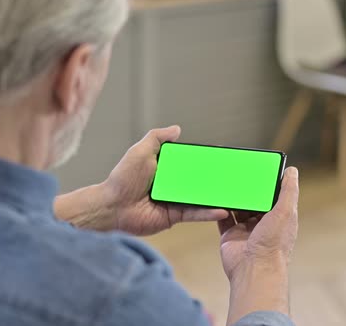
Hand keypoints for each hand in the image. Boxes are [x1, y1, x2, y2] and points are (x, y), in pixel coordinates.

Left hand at [103, 126, 228, 235]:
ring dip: (215, 196)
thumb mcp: (140, 152)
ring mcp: (174, 201)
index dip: (202, 159)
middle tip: (233, 175)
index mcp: (164, 168)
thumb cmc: (123, 178)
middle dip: (214, 178)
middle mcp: (171, 184)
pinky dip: (208, 212)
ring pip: (200, 198)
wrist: (112, 206)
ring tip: (233, 193)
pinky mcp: (174, 217)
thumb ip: (157, 138)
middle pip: (197, 180)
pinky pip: (194, 214)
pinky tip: (221, 209)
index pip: (188, 162)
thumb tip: (177, 128)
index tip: (219, 155)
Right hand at [219, 167, 298, 279]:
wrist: (253, 269)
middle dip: (248, 190)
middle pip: (254, 202)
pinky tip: (217, 199)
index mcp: (280, 220)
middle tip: (240, 174)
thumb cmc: (274, 243)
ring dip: (233, 198)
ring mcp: (245, 231)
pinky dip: (219, 210)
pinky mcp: (230, 236)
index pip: (274, 197)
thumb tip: (292, 170)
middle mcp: (263, 226)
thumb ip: (289, 191)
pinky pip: (222, 219)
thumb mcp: (285, 211)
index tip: (261, 170)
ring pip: (238, 209)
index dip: (268, 185)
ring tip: (227, 183)